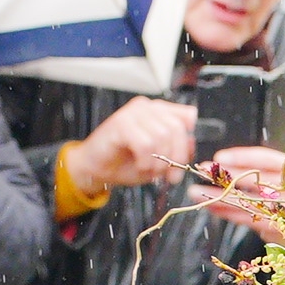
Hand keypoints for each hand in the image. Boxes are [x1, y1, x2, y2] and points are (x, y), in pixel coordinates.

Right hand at [64, 98, 196, 197]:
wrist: (93, 169)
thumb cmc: (124, 164)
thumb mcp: (158, 160)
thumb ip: (176, 149)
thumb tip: (190, 143)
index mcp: (158, 111)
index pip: (187, 117)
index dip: (186, 144)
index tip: (180, 166)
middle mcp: (147, 107)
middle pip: (177, 128)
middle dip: (176, 157)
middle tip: (169, 176)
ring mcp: (133, 113)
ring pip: (161, 136)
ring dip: (158, 162)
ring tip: (149, 171)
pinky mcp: (121, 123)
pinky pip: (145, 144)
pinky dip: (145, 161)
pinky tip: (139, 166)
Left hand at [197, 146, 284, 239]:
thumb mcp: (284, 188)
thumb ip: (263, 177)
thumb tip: (227, 166)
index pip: (267, 159)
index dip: (242, 157)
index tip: (220, 156)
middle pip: (256, 177)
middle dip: (226, 173)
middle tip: (202, 169)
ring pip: (248, 199)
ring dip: (219, 196)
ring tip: (196, 192)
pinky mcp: (283, 229)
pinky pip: (250, 219)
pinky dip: (228, 214)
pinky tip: (211, 208)